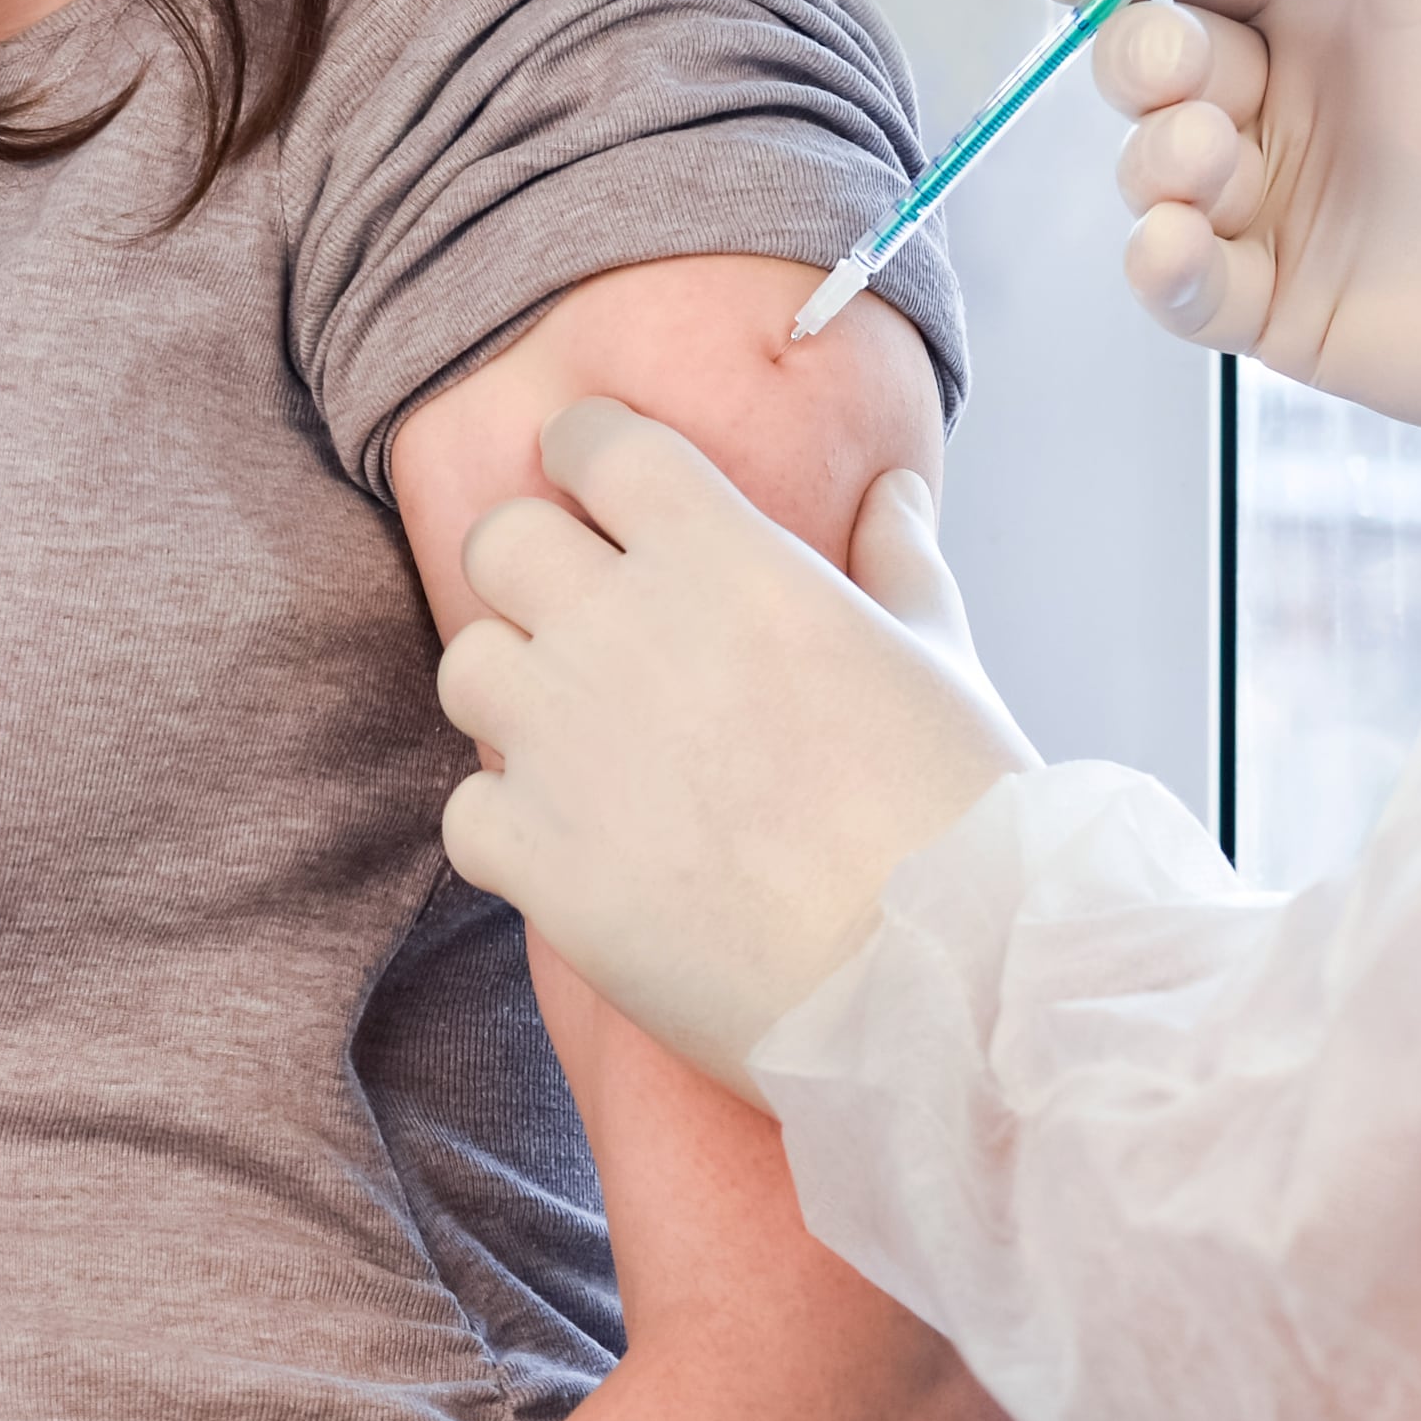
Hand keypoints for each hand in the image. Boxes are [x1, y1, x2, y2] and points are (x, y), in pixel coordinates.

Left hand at [437, 398, 1034, 1099]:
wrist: (930, 978)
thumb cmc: (955, 811)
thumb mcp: (939, 659)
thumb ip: (900, 560)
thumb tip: (894, 489)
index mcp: (722, 555)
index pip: (597, 443)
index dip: (588, 454)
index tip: (596, 487)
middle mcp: (622, 627)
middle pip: (501, 541)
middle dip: (530, 568)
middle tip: (576, 619)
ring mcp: (566, 742)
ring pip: (465, 666)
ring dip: (510, 691)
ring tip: (575, 739)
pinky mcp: (536, 856)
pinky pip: (466, 808)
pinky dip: (508, 825)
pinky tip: (573, 848)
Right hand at [1028, 0, 1420, 477]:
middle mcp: (1295, 95)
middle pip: (1148, 59)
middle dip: (1139, 54)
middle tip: (1185, 69)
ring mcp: (1283, 205)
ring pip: (1149, 168)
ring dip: (1157, 156)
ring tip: (1215, 163)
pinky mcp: (1282, 309)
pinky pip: (1177, 284)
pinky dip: (1158, 263)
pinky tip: (1179, 246)